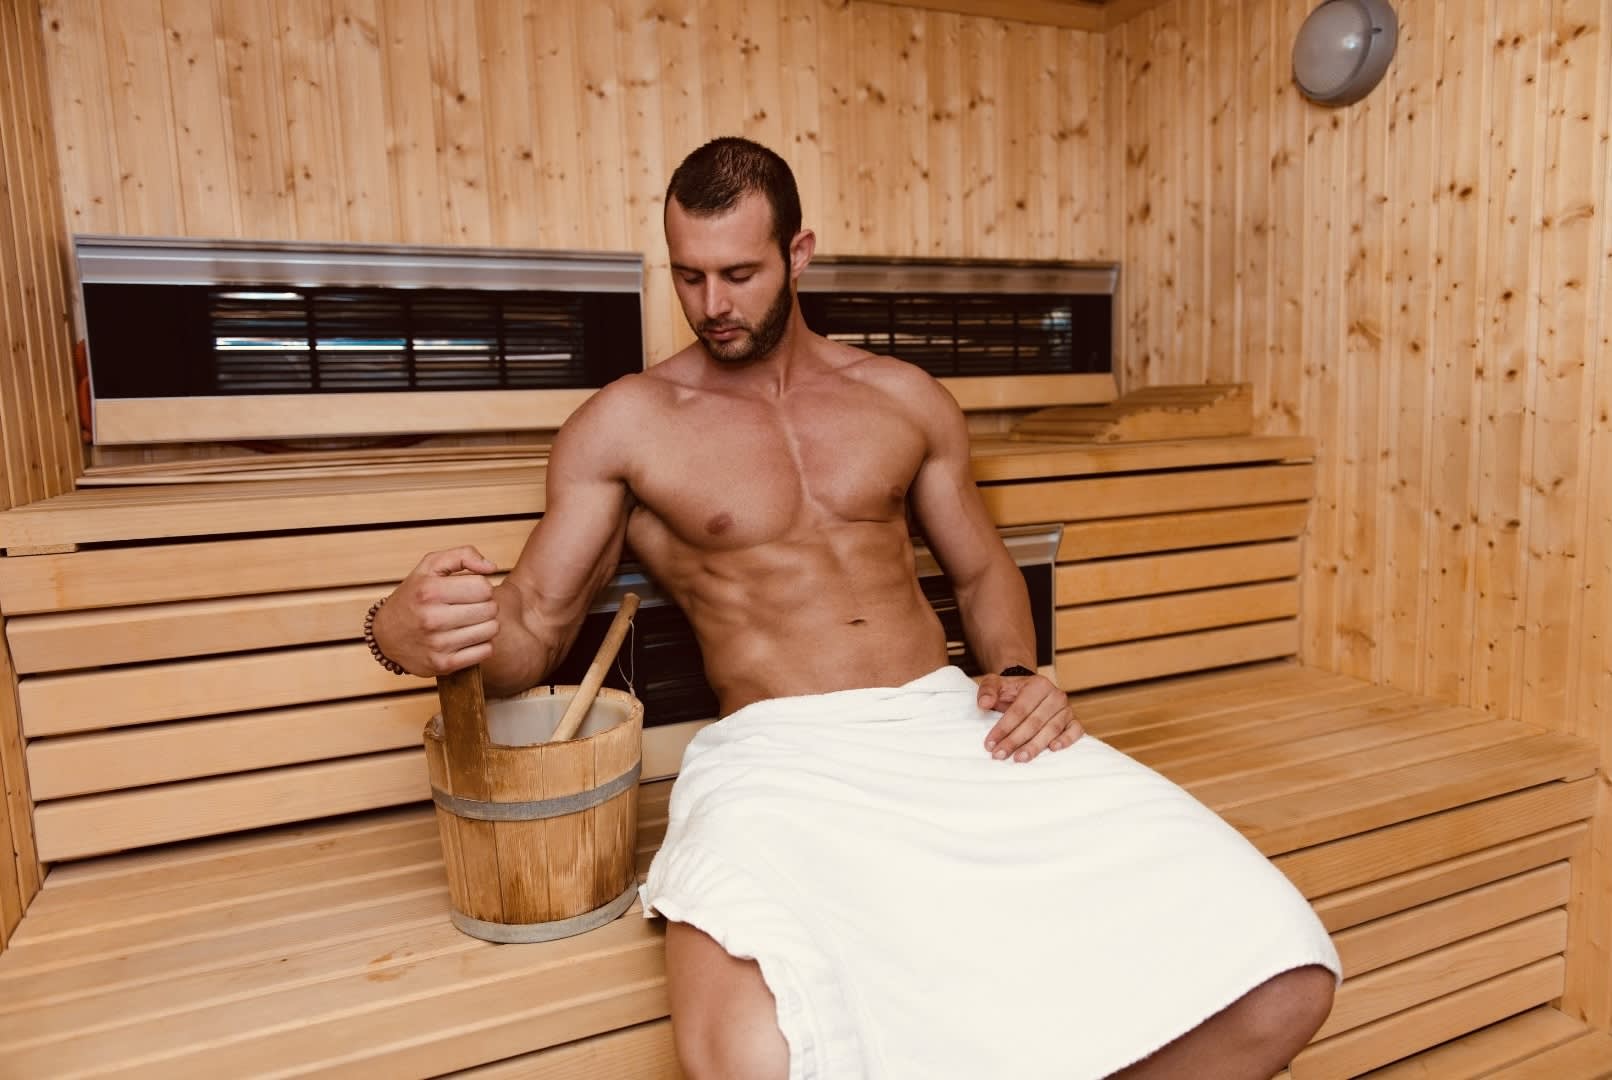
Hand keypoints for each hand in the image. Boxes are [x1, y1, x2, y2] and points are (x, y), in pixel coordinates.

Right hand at [373, 547, 499, 675]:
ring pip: (491, 630)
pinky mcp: (444, 665)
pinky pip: (485, 651)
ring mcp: (438, 644)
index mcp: (430, 591)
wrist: (386, 634)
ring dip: (487, 624)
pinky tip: (469, 637)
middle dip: (486, 604)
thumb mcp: (430, 566)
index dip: (482, 586)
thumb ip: (463, 555)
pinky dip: (482, 643)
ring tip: (472, 620)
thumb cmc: (414, 596)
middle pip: (490, 609)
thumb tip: (491, 567)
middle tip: (472, 606)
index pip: (484, 587)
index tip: (471, 590)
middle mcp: (432, 618)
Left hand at [978, 671, 1082, 762]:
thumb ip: (987, 690)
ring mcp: (1067, 709)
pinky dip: (1066, 740)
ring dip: (1035, 746)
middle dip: (1015, 741)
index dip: (1004, 728)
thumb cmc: (1012, 691)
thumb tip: (984, 703)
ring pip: (1052, 729)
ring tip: (1019, 758)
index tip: (990, 744)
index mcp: (1038, 684)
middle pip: (1034, 722)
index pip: (1019, 710)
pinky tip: (1053, 749)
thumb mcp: (996, 684)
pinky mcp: (1074, 721)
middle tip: (1000, 755)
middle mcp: (1056, 695)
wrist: (1030, 691)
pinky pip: (1075, 731)